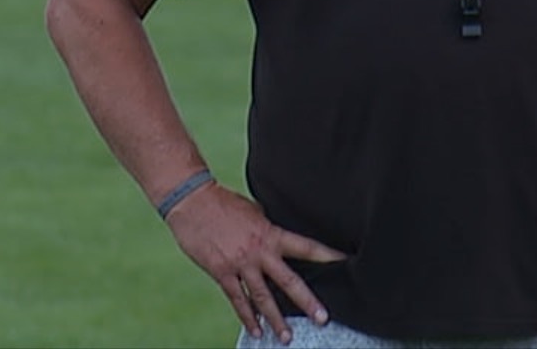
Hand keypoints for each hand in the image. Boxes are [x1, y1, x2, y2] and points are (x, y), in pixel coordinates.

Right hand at [166, 181, 347, 344]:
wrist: (192, 201)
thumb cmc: (222, 202)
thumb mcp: (253, 210)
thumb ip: (267, 229)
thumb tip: (276, 238)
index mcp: (270, 233)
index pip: (305, 247)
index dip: (327, 255)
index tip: (344, 262)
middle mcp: (258, 252)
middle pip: (288, 281)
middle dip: (306, 301)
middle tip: (322, 318)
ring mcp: (240, 264)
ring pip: (262, 298)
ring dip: (276, 319)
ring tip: (287, 337)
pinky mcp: (221, 272)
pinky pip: (237, 299)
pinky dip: (247, 317)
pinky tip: (256, 330)